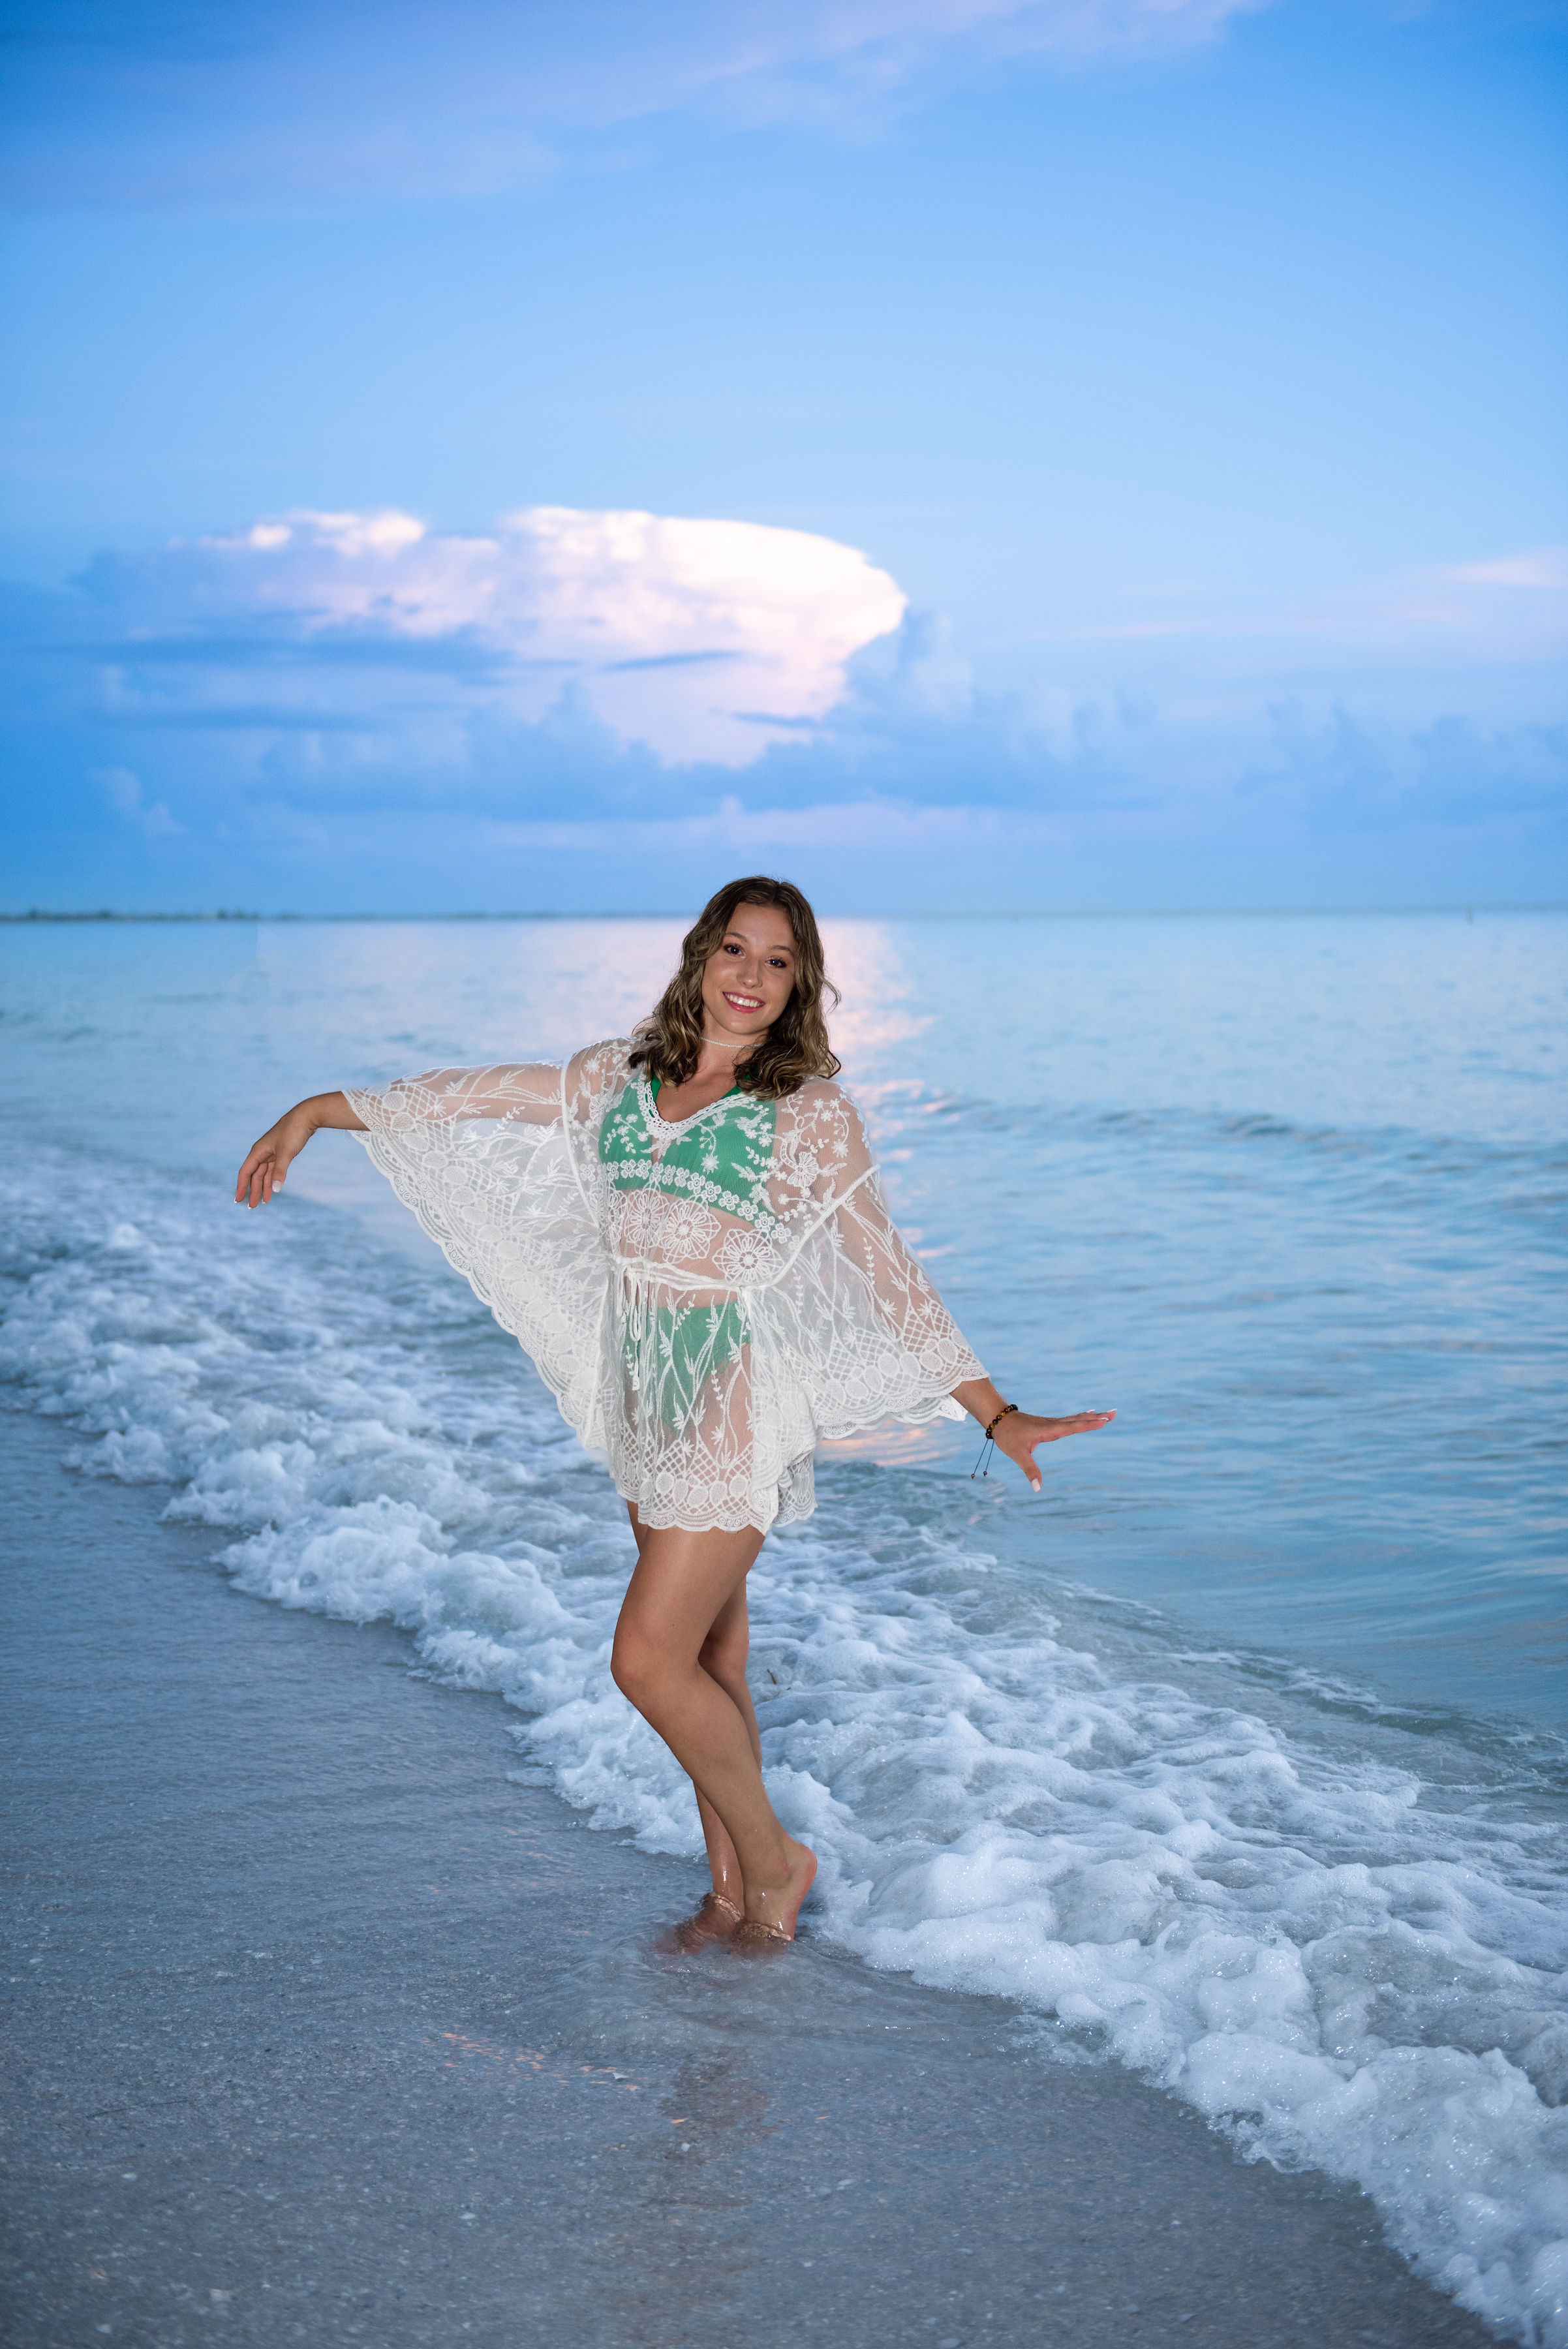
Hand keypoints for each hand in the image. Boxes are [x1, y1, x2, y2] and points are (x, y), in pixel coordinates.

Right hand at [234, 1106, 315, 1208]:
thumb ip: (280, 1171)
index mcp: (258, 1151)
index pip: (245, 1172)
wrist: (306, 1117)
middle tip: (252, 1207)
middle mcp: (262, 1153)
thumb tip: (275, 1190)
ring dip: (264, 1187)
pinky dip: (273, 1180)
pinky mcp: (281, 1153)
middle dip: (253, 1191)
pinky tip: (273, 1189)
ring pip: (264, 1174)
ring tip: (263, 1202)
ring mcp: (271, 1153)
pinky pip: (273, 1170)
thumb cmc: (293, 1132)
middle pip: (254, 1176)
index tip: (238, 1200)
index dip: (241, 1187)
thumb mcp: (286, 1153)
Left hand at [992, 1408, 1114, 1492]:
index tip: (1104, 1420)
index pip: (1073, 1427)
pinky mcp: (1049, 1424)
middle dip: (1098, 1418)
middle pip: (1079, 1420)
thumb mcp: (1017, 1454)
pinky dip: (1082, 1417)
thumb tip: (1038, 1488)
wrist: (997, 1419)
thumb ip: (1030, 1470)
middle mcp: (1053, 1424)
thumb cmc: (1007, 1436)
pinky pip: (1070, 1420)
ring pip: (1076, 1419)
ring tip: (1108, 1414)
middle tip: (1115, 1413)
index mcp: (1049, 1430)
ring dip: (1092, 1417)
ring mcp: (1052, 1423)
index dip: (1089, 1424)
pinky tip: (1087, 1415)